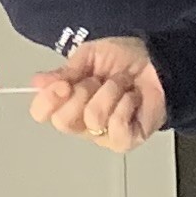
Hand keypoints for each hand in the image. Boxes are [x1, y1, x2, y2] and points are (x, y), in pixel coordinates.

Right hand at [27, 34, 167, 149]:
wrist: (158, 61)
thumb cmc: (124, 59)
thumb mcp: (90, 55)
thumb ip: (65, 71)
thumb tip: (37, 82)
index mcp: (68, 100)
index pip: (41, 112)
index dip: (48, 99)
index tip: (62, 84)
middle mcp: (81, 121)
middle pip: (63, 120)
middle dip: (82, 91)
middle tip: (97, 79)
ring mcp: (103, 134)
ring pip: (92, 118)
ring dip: (110, 92)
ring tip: (121, 85)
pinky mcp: (125, 141)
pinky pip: (116, 127)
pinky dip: (125, 105)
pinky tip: (132, 98)